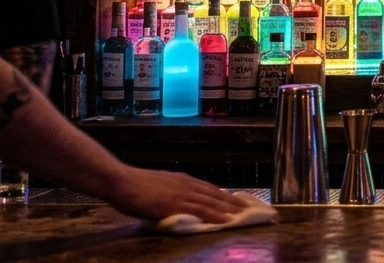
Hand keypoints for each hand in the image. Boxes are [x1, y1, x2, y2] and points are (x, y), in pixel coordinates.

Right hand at [104, 167, 246, 222]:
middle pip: (215, 193)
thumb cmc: (134, 186)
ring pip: (212, 201)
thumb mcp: (159, 185)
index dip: (224, 195)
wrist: (120, 181)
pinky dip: (215, 215)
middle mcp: (186, 184)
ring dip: (229, 209)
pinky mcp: (174, 203)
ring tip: (242, 215)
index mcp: (182, 180)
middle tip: (248, 208)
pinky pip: (200, 210)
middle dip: (233, 201)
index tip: (237, 200)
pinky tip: (225, 220)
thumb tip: (180, 202)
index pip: (209, 188)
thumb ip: (172, 193)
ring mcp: (181, 193)